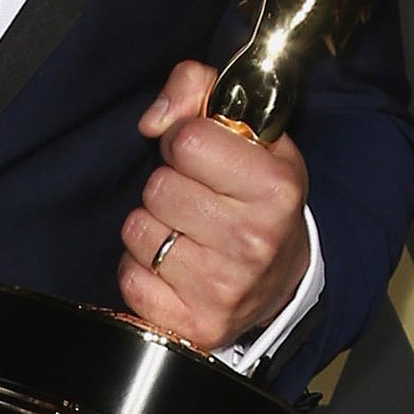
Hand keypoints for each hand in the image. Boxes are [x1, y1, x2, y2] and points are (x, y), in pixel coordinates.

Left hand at [117, 59, 311, 351]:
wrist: (283, 281)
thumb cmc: (258, 198)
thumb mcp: (248, 132)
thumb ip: (197, 89)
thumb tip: (152, 121)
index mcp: (275, 188)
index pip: (187, 141)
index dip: (185, 141)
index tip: (201, 156)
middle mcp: (254, 241)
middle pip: (158, 188)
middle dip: (168, 186)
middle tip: (196, 198)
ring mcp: (224, 289)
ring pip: (138, 232)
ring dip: (153, 227)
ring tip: (187, 232)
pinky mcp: (195, 325)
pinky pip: (130, 277)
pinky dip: (142, 269)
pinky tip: (175, 267)